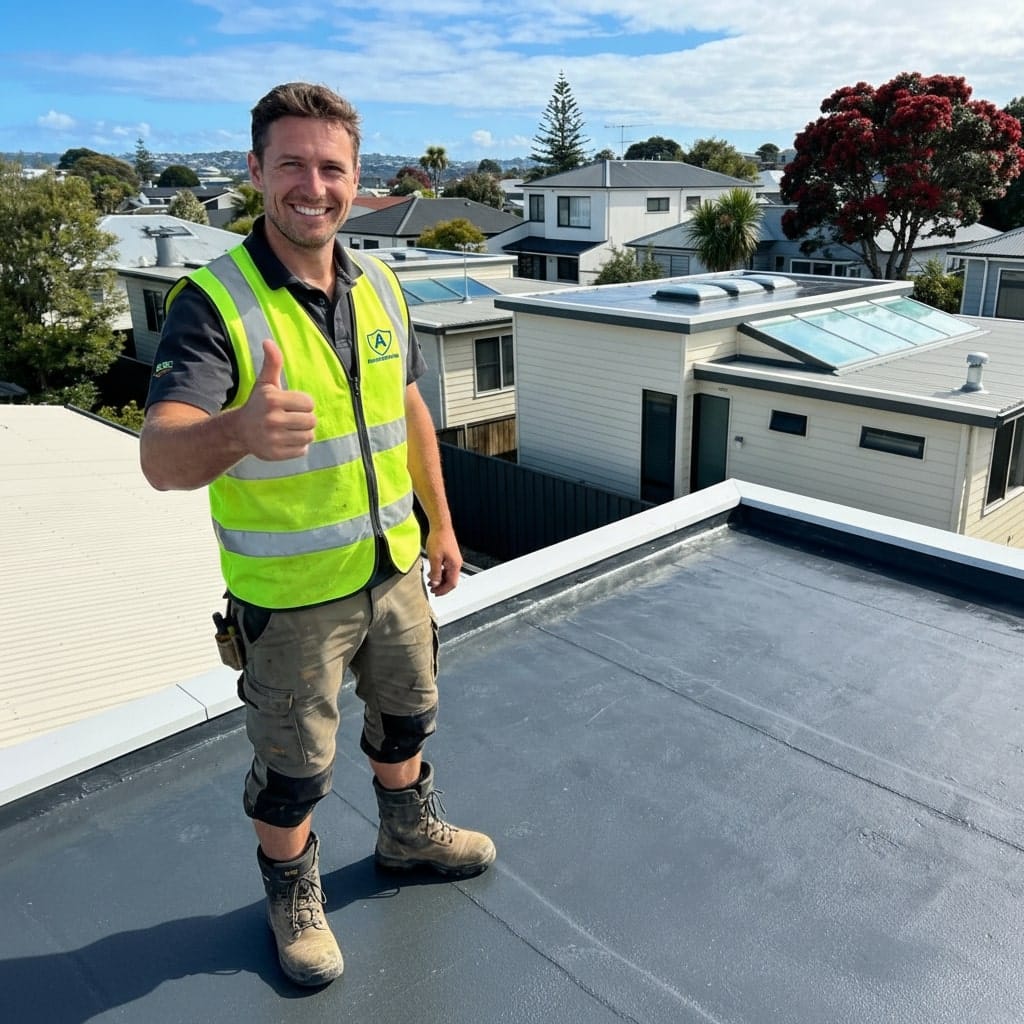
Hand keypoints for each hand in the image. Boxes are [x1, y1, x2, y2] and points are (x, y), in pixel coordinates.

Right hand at [236, 340, 315, 459]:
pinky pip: (302, 451)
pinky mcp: (275, 454)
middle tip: (292, 419)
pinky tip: (286, 440)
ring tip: (290, 429)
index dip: (304, 404)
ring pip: (309, 437)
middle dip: (305, 419)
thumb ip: (272, 362)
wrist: (239, 431)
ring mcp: (273, 438)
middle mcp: (272, 419)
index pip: (309, 403)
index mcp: (273, 399)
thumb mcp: (265, 383)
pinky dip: (298, 447)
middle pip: (311, 421)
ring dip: (303, 433)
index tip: (291, 405)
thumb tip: (268, 341)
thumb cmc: (258, 404)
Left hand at [424, 525, 461, 596]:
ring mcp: (453, 560)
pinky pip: (446, 569)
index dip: (443, 590)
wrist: (440, 526)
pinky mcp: (450, 556)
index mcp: (455, 565)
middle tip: (432, 590)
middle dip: (441, 587)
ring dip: (439, 580)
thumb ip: (435, 573)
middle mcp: (456, 563)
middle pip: (451, 581)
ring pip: (448, 575)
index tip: (435, 593)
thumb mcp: (434, 558)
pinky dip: (439, 573)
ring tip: (430, 582)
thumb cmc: (439, 539)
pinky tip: (432, 572)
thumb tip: (435, 583)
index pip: (452, 584)